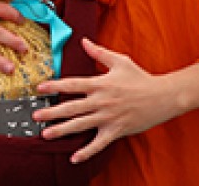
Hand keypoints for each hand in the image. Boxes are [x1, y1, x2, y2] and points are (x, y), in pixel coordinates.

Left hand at [32, 38, 198, 163]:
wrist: (163, 97)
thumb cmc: (140, 78)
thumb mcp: (120, 61)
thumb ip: (99, 53)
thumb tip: (83, 41)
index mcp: (100, 84)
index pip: (73, 84)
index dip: (55, 86)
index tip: (39, 88)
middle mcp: (101, 101)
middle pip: (72, 107)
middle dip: (52, 112)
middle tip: (35, 115)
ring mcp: (108, 117)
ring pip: (81, 125)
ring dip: (62, 130)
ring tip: (46, 134)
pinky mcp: (116, 131)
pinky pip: (99, 144)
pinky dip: (86, 152)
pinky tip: (74, 158)